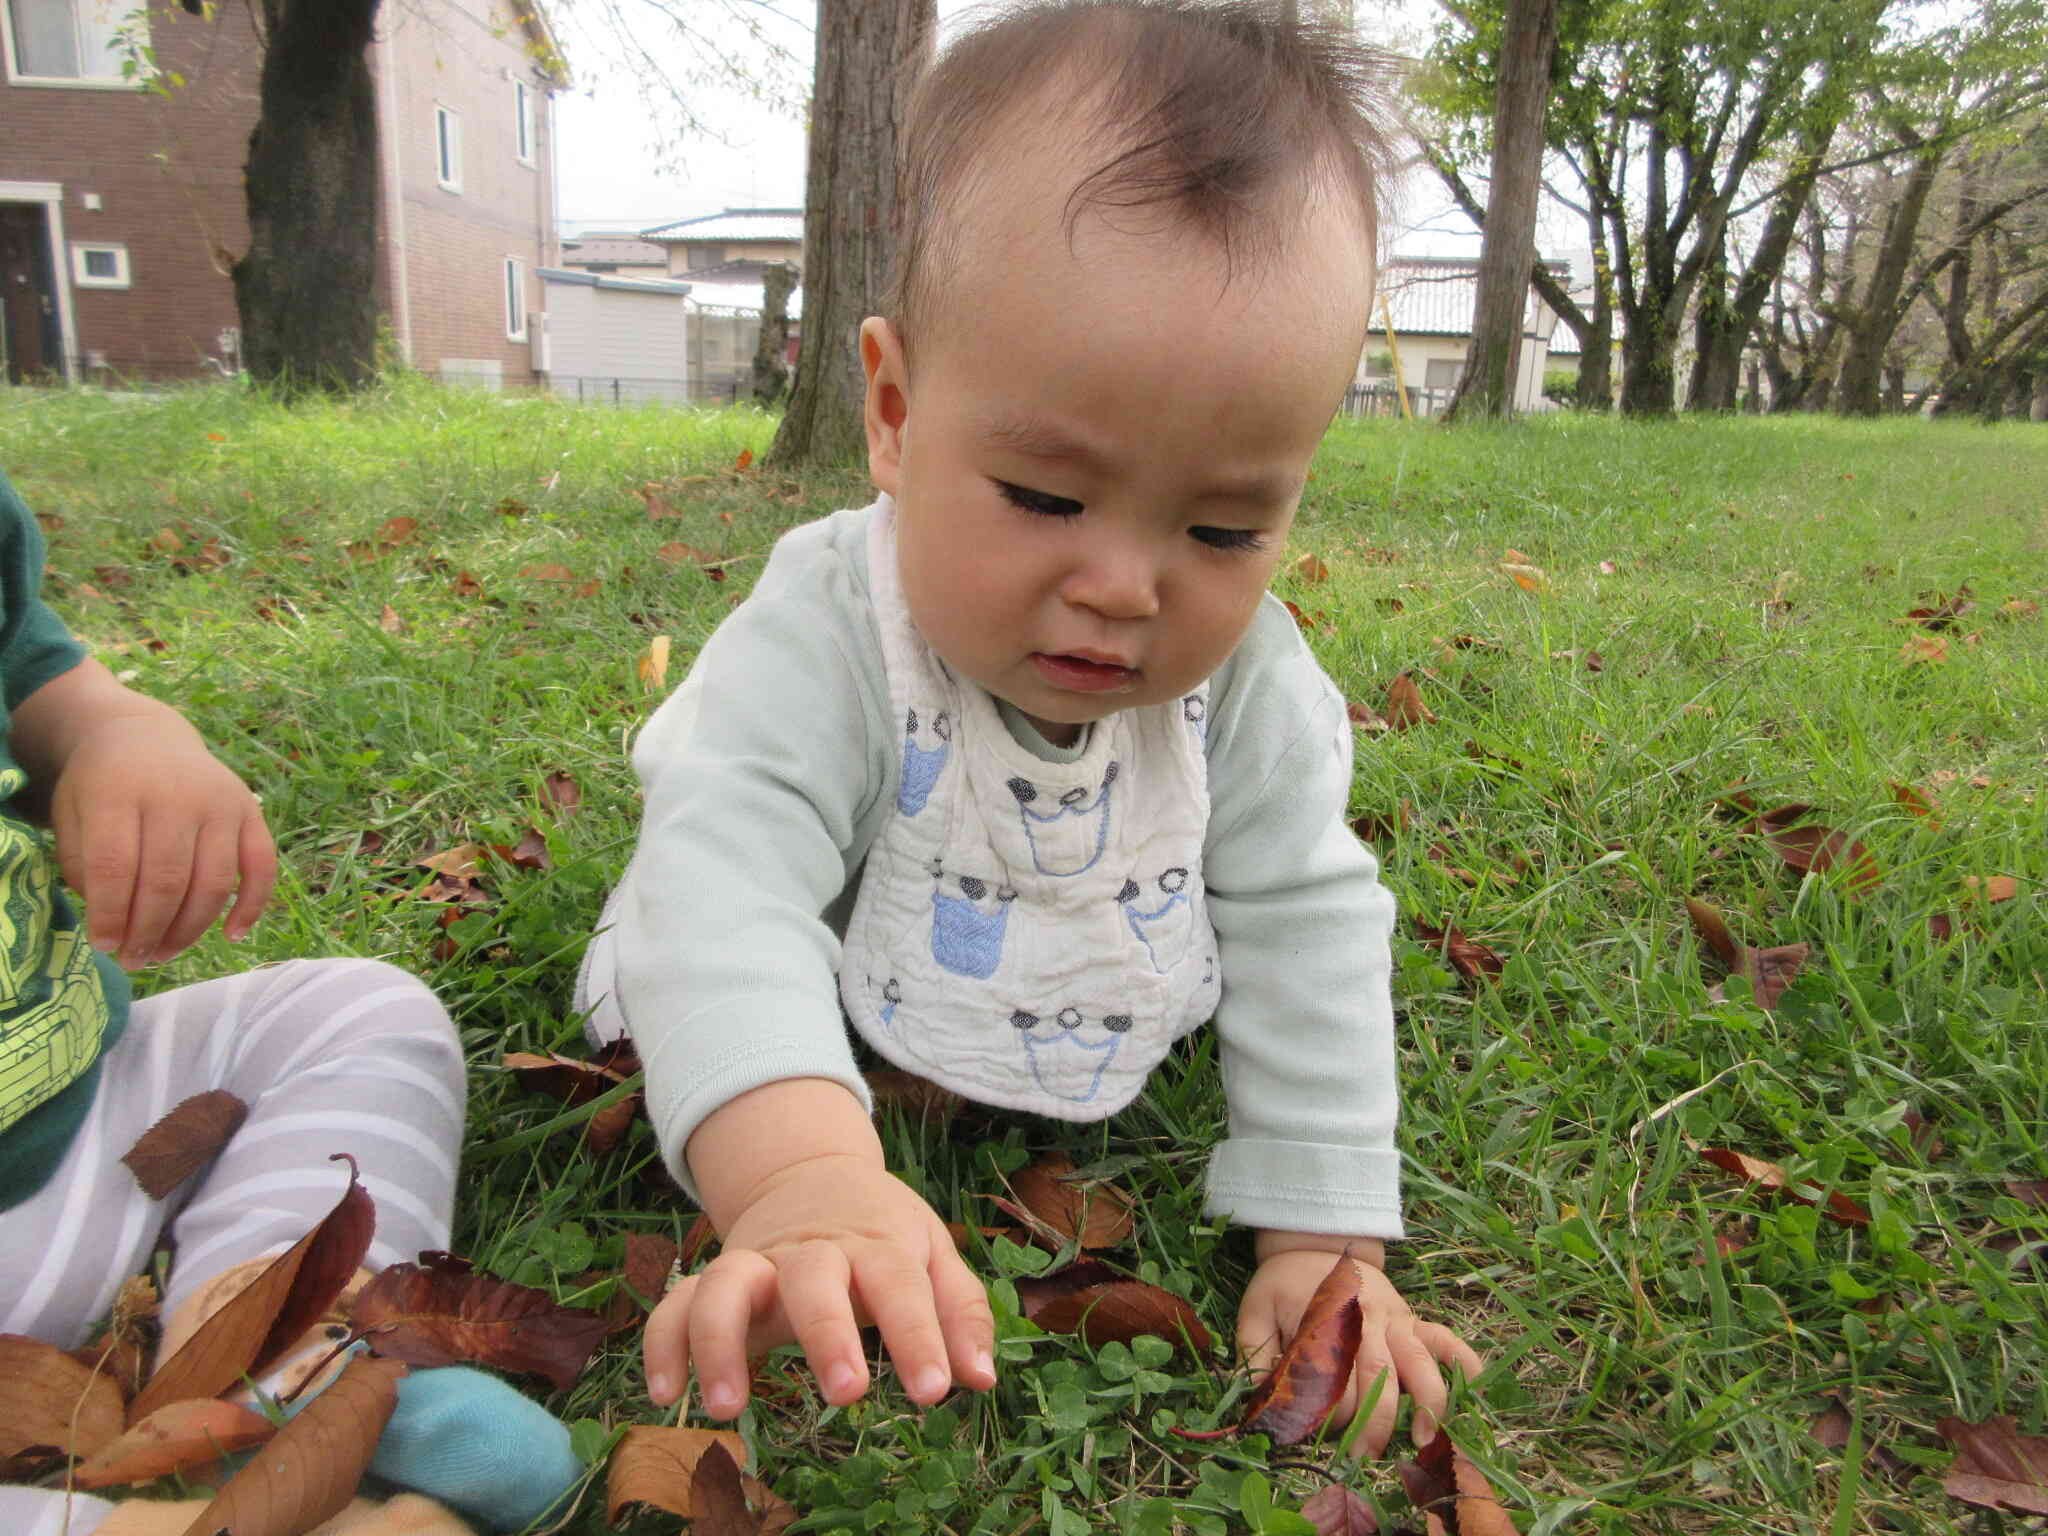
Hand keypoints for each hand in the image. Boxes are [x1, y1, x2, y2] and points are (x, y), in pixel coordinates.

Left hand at [49, 712, 276, 967]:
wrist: (146, 736)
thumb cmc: (101, 785)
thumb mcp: (72, 812)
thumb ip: (83, 865)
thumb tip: (114, 922)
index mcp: (120, 791)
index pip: (116, 866)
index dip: (111, 915)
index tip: (104, 946)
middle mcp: (177, 795)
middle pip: (167, 880)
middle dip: (149, 931)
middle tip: (134, 960)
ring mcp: (221, 803)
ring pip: (213, 882)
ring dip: (191, 929)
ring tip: (164, 953)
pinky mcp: (251, 811)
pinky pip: (262, 866)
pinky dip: (252, 906)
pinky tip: (231, 936)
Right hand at [643, 1153, 996, 1418]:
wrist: (808, 1176)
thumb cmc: (881, 1230)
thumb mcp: (931, 1253)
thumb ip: (960, 1312)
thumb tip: (983, 1379)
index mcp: (876, 1244)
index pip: (901, 1287)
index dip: (920, 1338)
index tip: (933, 1392)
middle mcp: (812, 1252)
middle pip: (814, 1279)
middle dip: (827, 1334)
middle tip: (847, 1392)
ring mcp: (757, 1263)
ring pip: (727, 1285)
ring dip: (721, 1340)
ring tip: (727, 1405)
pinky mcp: (715, 1279)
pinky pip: (677, 1303)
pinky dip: (664, 1342)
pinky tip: (668, 1393)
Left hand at [1237, 1241, 1481, 1456]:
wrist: (1314, 1242)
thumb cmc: (1283, 1284)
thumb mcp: (1255, 1312)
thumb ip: (1254, 1354)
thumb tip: (1259, 1400)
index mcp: (1326, 1319)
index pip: (1335, 1377)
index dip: (1329, 1412)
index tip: (1319, 1438)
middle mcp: (1366, 1319)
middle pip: (1379, 1375)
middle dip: (1375, 1422)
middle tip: (1364, 1458)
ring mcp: (1395, 1318)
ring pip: (1419, 1361)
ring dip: (1426, 1401)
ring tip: (1424, 1439)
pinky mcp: (1412, 1318)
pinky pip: (1445, 1339)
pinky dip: (1464, 1362)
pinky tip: (1473, 1391)